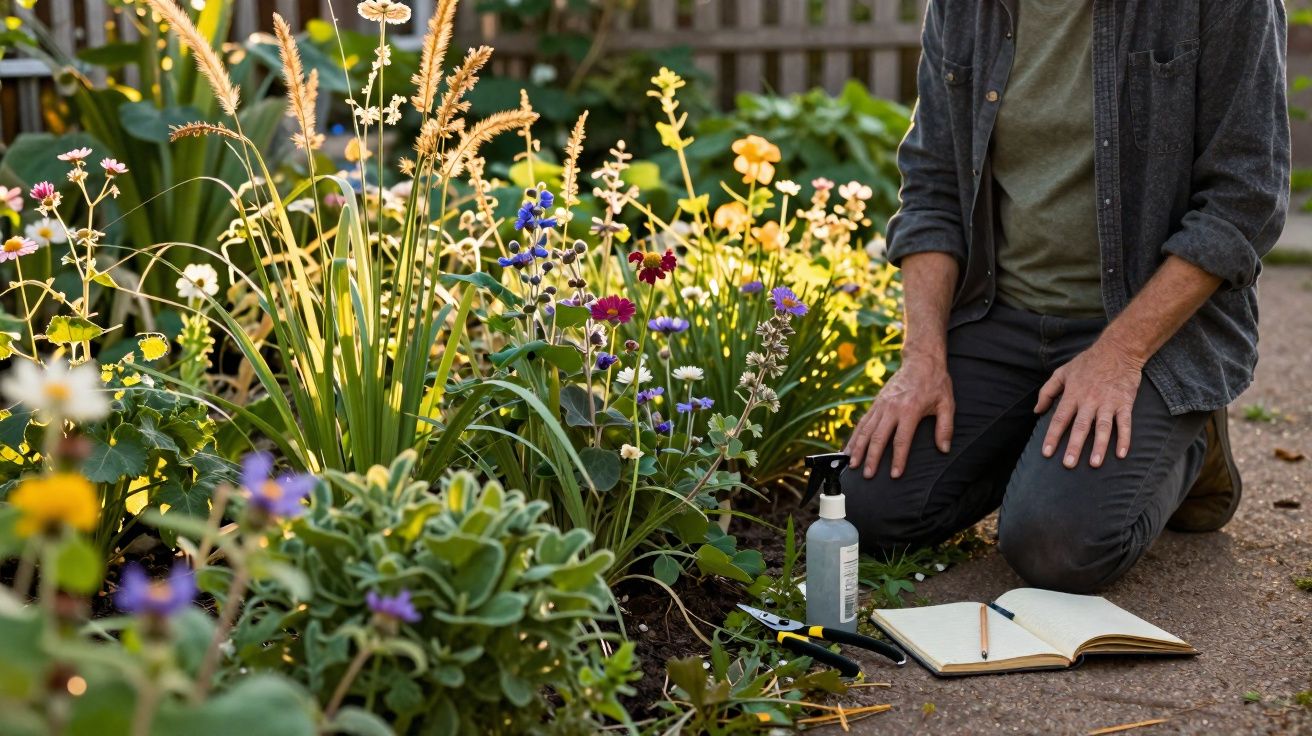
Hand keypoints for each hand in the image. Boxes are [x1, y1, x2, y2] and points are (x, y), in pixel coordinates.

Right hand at [844, 354, 953, 478]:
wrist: (921, 361)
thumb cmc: (936, 383)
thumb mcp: (947, 403)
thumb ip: (945, 427)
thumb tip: (944, 449)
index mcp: (910, 410)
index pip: (902, 440)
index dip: (898, 459)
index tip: (895, 475)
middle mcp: (892, 408)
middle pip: (879, 437)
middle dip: (872, 458)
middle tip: (869, 475)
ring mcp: (881, 405)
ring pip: (866, 430)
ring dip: (858, 449)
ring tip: (853, 465)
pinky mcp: (876, 403)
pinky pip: (862, 422)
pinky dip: (854, 437)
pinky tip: (848, 449)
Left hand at [1035, 338, 1144, 468]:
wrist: (1118, 350)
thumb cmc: (1087, 362)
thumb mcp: (1062, 372)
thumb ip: (1047, 391)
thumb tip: (1036, 410)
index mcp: (1072, 394)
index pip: (1059, 418)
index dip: (1052, 436)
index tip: (1046, 453)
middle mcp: (1089, 400)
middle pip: (1080, 426)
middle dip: (1074, 446)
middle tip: (1068, 465)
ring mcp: (1108, 402)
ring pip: (1103, 428)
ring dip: (1099, 446)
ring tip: (1094, 464)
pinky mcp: (1125, 403)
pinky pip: (1125, 423)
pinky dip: (1125, 438)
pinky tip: (1122, 454)